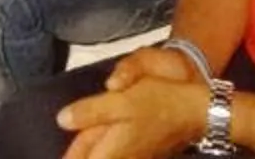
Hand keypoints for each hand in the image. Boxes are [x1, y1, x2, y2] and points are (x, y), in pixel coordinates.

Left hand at [57, 51, 210, 158]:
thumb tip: (61, 120)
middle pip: (91, 157)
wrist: (196, 111)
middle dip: (77, 154)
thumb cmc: (158, 102)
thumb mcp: (121, 100)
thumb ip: (90, 112)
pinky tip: (97, 138)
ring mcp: (133, 156)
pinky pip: (114, 152)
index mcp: (111, 151)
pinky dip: (101, 147)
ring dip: (88, 151)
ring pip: (102, 155)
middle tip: (65, 152)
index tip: (58, 157)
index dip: (70, 157)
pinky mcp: (141, 150)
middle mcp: (122, 158)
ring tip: (75, 149)